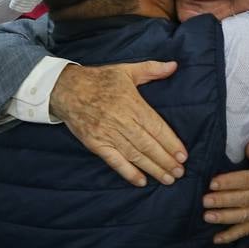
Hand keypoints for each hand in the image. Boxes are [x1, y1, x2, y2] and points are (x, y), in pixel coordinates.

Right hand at [50, 61, 185, 186]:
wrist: (66, 89)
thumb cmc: (99, 79)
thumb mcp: (126, 70)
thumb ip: (152, 69)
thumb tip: (174, 66)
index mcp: (132, 104)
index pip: (156, 127)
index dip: (171, 143)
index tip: (183, 156)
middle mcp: (122, 121)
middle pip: (148, 144)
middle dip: (166, 160)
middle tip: (179, 173)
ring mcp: (108, 134)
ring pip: (134, 155)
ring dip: (152, 168)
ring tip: (167, 179)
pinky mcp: (96, 144)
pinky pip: (114, 161)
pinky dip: (128, 172)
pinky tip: (141, 181)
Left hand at [203, 141, 248, 243]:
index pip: (245, 180)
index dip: (228, 182)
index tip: (212, 183)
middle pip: (242, 199)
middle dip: (222, 200)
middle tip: (205, 200)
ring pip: (243, 216)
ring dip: (224, 217)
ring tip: (207, 217)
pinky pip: (246, 230)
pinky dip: (231, 235)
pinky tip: (217, 238)